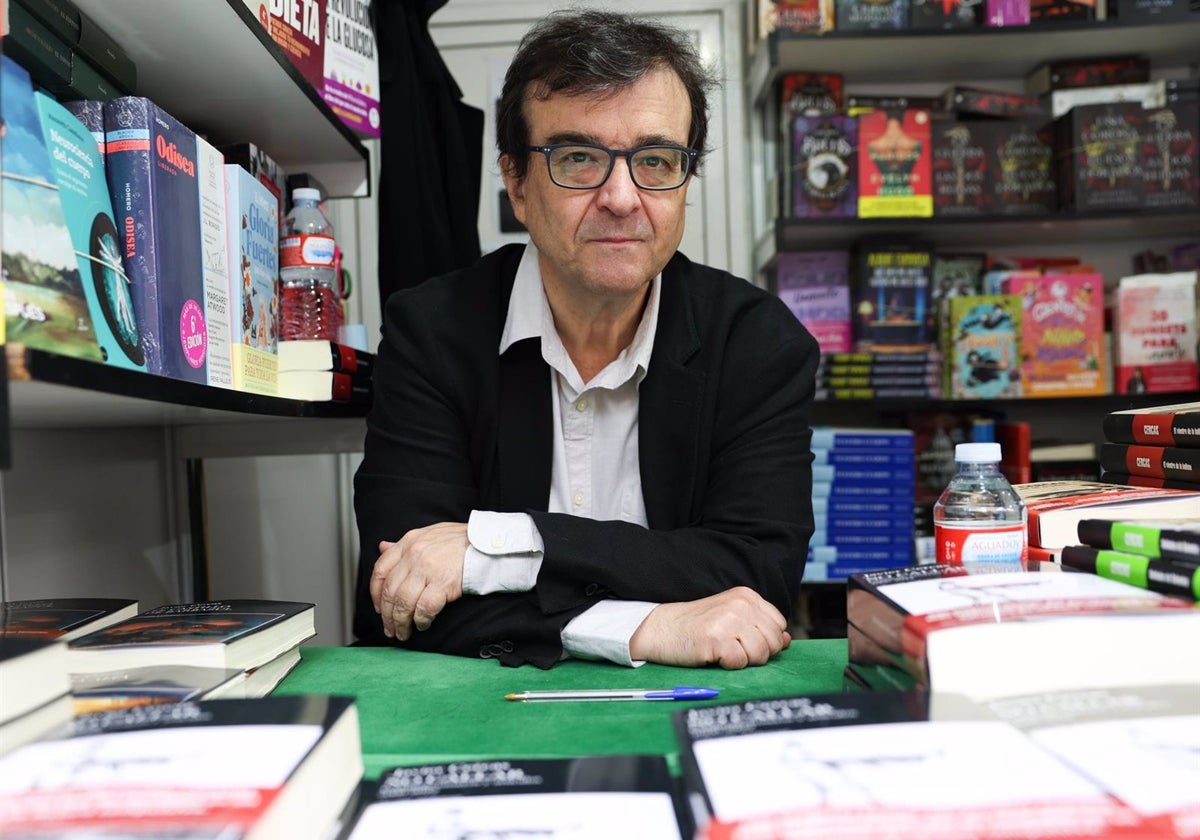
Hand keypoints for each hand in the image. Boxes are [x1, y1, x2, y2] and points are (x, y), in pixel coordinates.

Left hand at [370, 522, 467, 640]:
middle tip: (390, 629)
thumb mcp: (428, 535)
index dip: (375, 594)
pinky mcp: (443, 584)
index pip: (381, 570)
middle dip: (387, 616)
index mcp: (408, 542)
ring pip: (403, 603)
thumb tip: (382, 547)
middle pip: (390, 592)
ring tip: (403, 633)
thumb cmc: (460, 541)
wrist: (487, 544)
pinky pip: (424, 609)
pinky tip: (423, 625)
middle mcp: (414, 555)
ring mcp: (428, 569)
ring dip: (401, 623)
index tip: (379, 608)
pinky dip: (421, 621)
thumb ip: (404, 545)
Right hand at [628, 587, 790, 668]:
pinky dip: (728, 664)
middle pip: (773, 641)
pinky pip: (740, 662)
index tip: (744, 640)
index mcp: (746, 596)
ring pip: (760, 654)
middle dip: (757, 653)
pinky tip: (714, 655)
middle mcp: (740, 605)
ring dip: (743, 660)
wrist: (661, 627)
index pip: (778, 625)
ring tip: (723, 650)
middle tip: (732, 648)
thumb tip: (787, 640)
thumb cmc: (697, 625)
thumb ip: (758, 626)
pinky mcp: (716, 638)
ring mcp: (729, 620)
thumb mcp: (731, 617)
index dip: (766, 639)